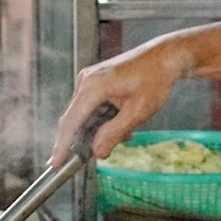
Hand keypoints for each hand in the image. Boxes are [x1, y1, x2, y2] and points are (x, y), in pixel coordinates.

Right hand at [48, 41, 190, 165]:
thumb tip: (97, 152)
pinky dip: (102, 119)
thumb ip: (114, 133)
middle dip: (87, 139)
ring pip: (84, 115)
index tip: (55, 164)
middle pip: (75, 119)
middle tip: (105, 152)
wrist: (165, 57)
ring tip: (126, 132)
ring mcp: (88, 79)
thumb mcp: (138, 112)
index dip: (62, 145)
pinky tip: (121, 121)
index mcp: (93, 86)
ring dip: (99, 129)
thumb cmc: (155, 80)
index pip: (71, 121)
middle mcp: (86, 81)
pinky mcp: (94, 81)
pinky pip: (90, 106)